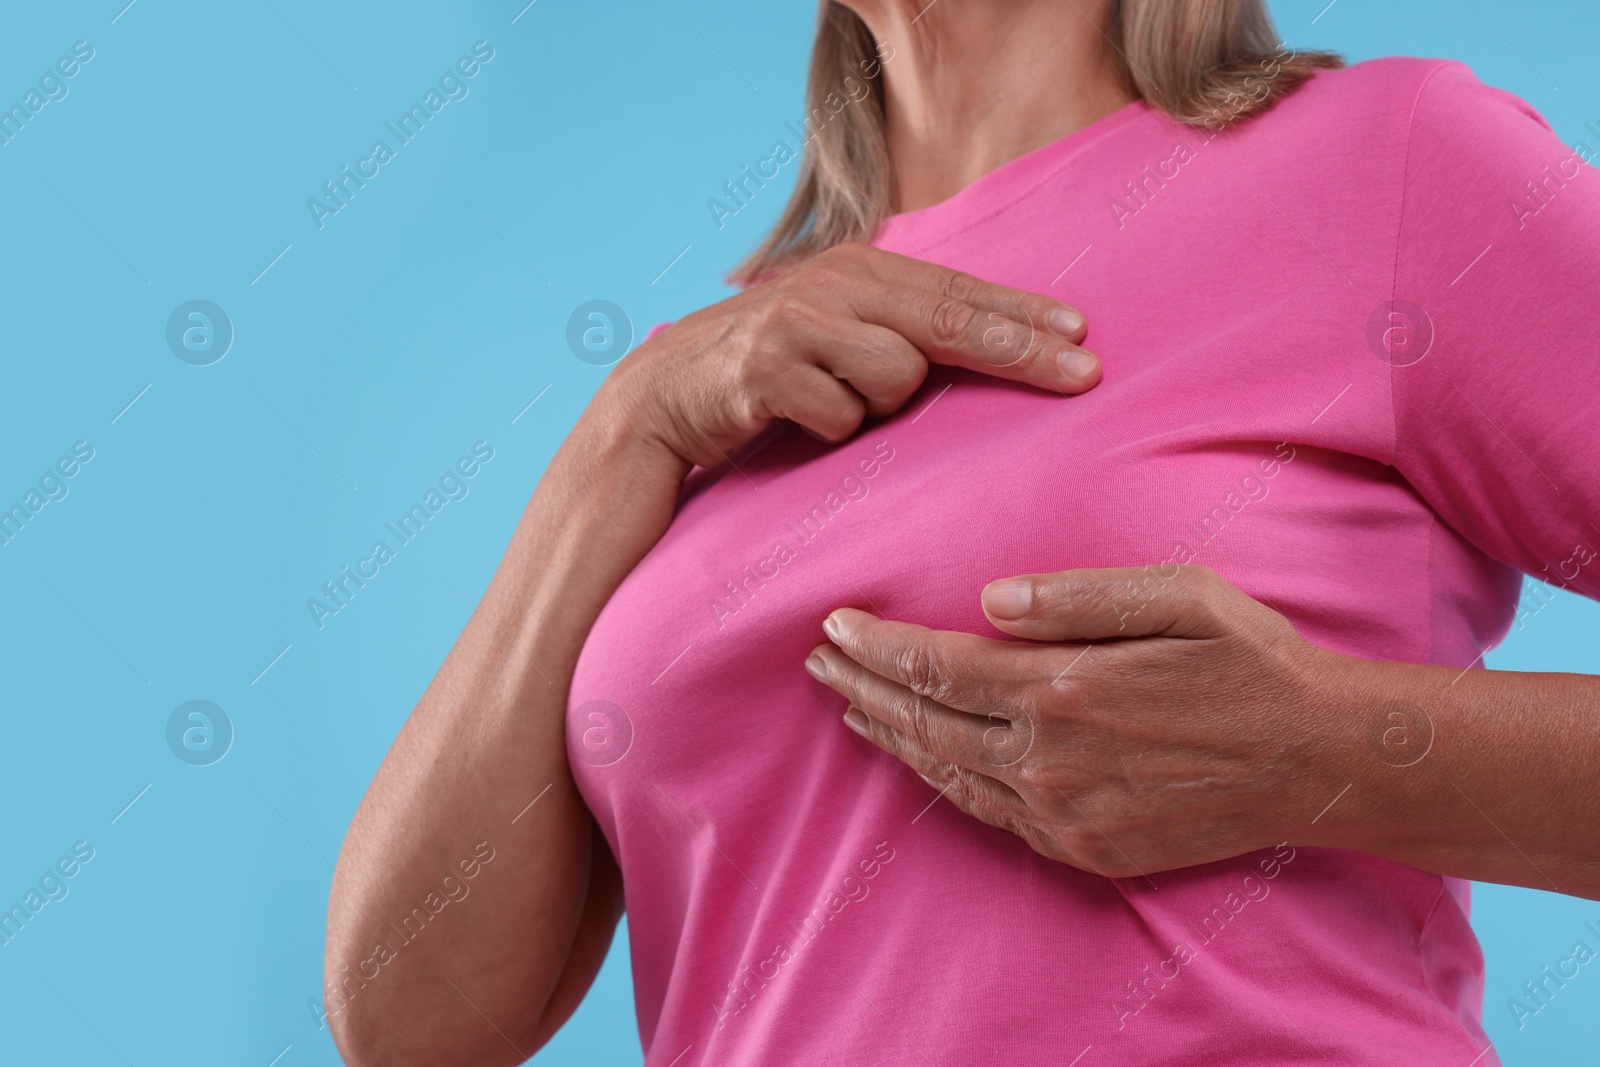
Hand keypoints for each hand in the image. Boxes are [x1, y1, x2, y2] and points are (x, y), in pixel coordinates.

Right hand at [595, 242, 1101, 468]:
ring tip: (833, 404)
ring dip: (877, 406)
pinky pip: (840, 414)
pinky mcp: (765, 368)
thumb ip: (900, 329)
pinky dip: (830, 429)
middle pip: (947, 319)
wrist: (665, 395)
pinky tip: (794, 421)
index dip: (1023, 315)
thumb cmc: (769, 371)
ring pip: (895, 376)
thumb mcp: (837, 334)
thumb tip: (1000, 345)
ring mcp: (797, 321)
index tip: (1083, 339)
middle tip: (1081, 374)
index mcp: (859, 268)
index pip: (958, 291)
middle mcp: (834, 283)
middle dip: (1017, 350)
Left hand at [804, 565, 1349, 877]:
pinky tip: (924, 762)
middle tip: (818, 664)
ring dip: (892, 739)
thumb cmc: (1255, 663)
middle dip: (864, 689)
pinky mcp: (1088, 849)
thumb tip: (989, 601)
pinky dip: (945, 785)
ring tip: (851, 710)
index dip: (879, 645)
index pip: (939, 665)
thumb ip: (1078, 597)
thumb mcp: (1180, 597)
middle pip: (926, 723)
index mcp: (1066, 688)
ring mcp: (1067, 813)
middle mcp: (1052, 759)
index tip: (834, 625)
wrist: (1323, 762)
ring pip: (950, 775)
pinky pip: (992, 816)